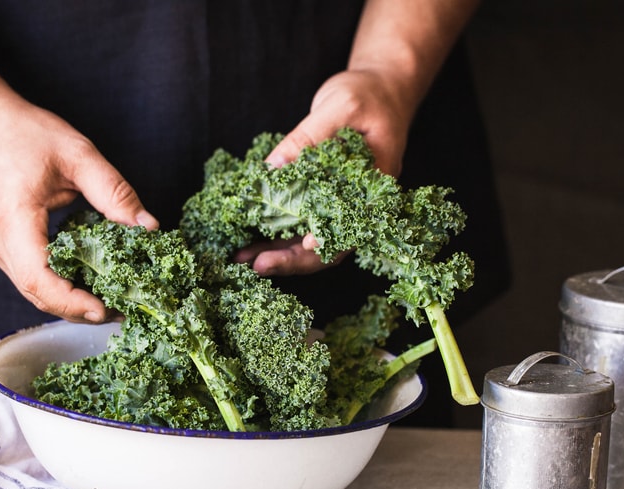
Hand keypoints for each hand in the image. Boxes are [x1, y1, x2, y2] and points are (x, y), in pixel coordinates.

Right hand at [0, 99, 157, 322]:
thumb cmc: (22, 132)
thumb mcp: (77, 154)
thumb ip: (114, 192)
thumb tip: (148, 227)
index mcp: (13, 218)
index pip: (38, 277)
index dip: (70, 301)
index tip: (104, 309)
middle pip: (36, 293)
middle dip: (77, 309)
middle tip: (120, 309)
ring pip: (31, 289)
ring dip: (68, 301)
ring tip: (109, 300)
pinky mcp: (0, 245)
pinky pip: (29, 275)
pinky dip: (57, 285)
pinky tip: (86, 280)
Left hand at [240, 68, 410, 275]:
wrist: (380, 87)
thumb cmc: (368, 94)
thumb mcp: (340, 107)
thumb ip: (308, 137)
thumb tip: (272, 167)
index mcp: (374, 189)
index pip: (352, 227)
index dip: (328, 242)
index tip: (302, 244)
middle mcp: (359, 204)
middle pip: (329, 246)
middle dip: (292, 259)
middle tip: (257, 265)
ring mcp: (340, 204)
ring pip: (310, 241)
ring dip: (278, 252)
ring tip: (244, 258)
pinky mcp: (322, 197)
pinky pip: (299, 222)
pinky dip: (275, 233)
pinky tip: (251, 241)